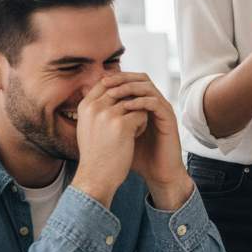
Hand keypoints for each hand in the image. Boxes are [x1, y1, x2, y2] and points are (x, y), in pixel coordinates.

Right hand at [70, 78, 150, 208]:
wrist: (97, 177)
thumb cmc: (96, 153)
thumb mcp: (90, 125)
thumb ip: (98, 106)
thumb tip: (110, 87)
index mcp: (85, 106)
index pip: (106, 82)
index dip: (120, 90)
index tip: (126, 105)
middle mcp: (94, 107)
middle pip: (122, 89)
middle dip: (131, 102)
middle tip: (129, 120)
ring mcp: (108, 114)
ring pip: (135, 102)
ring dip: (137, 115)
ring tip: (131, 131)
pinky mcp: (122, 125)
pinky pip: (142, 114)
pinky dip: (142, 126)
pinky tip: (133, 138)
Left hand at [100, 72, 192, 208]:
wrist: (156, 173)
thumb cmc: (136, 156)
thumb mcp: (116, 136)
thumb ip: (105, 121)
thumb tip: (82, 110)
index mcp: (143, 104)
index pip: (130, 80)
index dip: (114, 78)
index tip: (97, 83)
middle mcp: (154, 103)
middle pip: (140, 78)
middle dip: (122, 78)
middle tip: (105, 82)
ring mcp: (163, 110)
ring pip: (148, 87)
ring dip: (129, 87)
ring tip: (113, 94)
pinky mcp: (169, 119)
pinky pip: (156, 103)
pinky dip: (140, 102)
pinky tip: (126, 107)